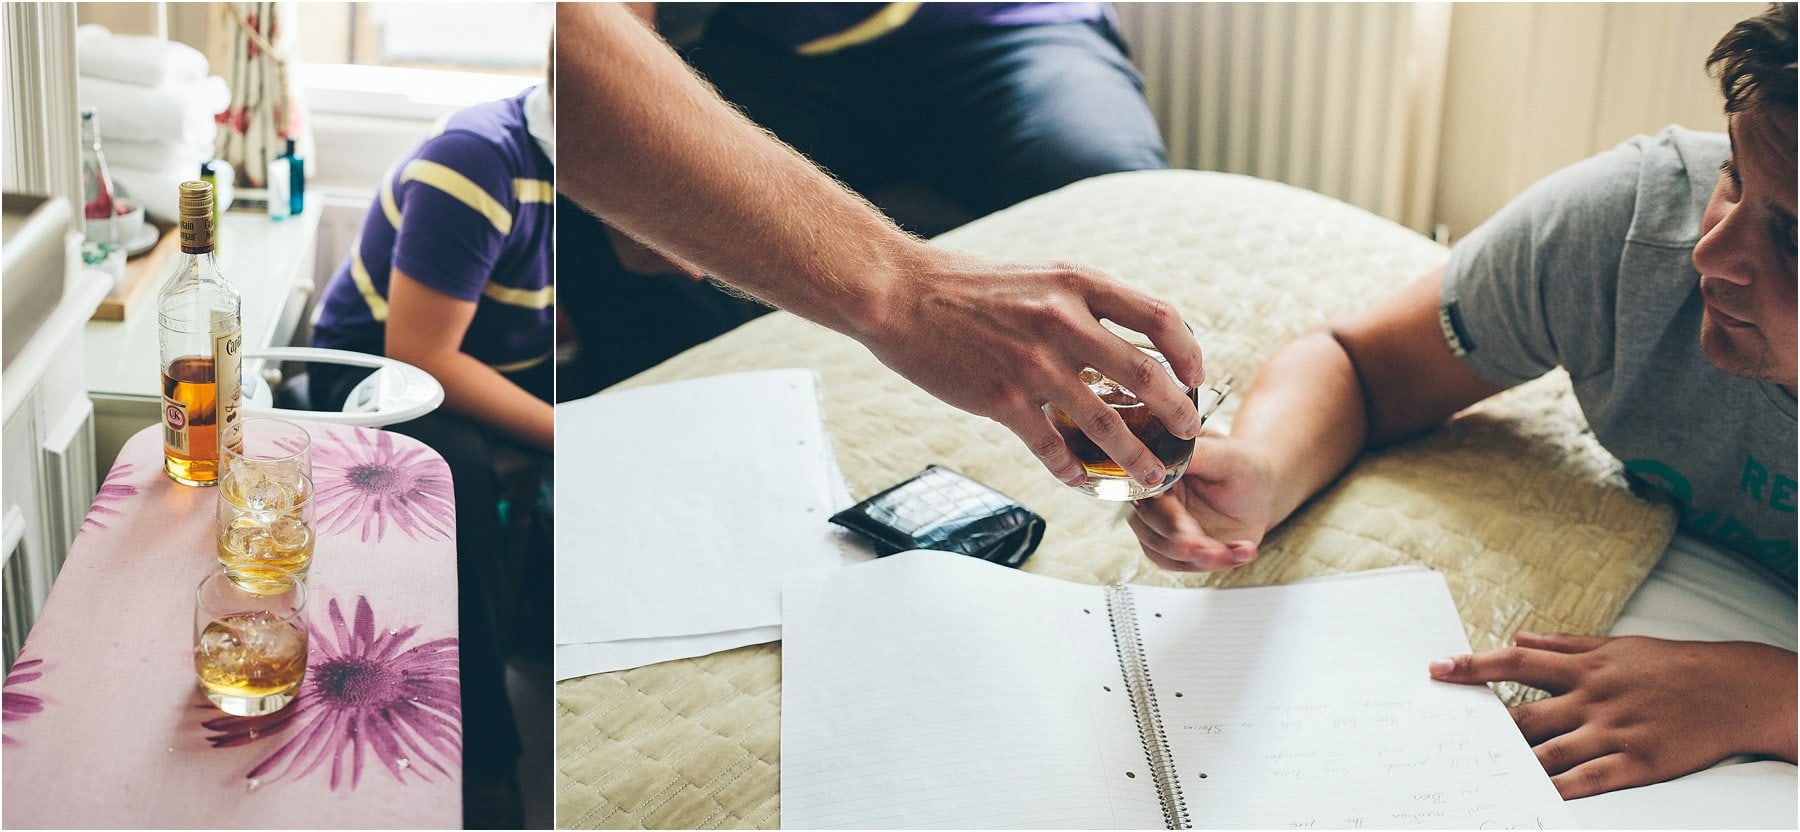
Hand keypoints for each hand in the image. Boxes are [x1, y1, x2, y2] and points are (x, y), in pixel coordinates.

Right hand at [860, 249, 1205, 488]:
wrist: (901, 296)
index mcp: (1078, 285)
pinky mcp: (1004, 401)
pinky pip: (1052, 448)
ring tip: (1152, 476)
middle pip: (1147, 376)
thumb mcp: (1038, 277)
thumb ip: (1081, 304)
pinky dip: (1073, 471)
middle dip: (1178, 412)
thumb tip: (1121, 339)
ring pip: (1107, 424)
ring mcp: (1035, 365)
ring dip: (1137, 457)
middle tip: (1189, 433)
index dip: (1189, 351)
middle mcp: (1064, 323)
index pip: (1160, 317)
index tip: (1197, 375)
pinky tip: (1081, 482)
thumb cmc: (966, 286)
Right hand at [1126, 432, 1279, 570]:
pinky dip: (1214, 564)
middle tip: (1208, 548)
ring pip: (1165, 555)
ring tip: (1229, 553)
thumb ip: (1196, 456)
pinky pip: (1186, 565)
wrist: (1261, 490)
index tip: (1187, 531)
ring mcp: (1166, 528)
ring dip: (1198, 560)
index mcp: (1159, 474)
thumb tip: (1166, 461)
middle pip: (1151, 532)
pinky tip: (1240, 552)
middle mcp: (1155, 502)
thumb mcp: (1225, 454)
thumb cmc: (1243, 465)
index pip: (1148, 500)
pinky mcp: (1180, 549)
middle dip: (1181, 546)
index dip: (1166, 519)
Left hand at [1429, 632, 1798, 798]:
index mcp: (1584, 667)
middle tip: (1446, 736)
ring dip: (1513, 763)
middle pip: (1523, 714)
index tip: (1437, 669)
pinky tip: (1534, 796)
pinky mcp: (1638, 762)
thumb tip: (1519, 636)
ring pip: (1550, 751)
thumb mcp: (1617, 645)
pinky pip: (1590, 779)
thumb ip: (1563, 643)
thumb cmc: (1672, 665)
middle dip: (1483, 726)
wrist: (1735, 689)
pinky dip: (1559, 789)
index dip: (1472, 666)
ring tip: (1477, 772)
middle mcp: (1593, 697)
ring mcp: (1614, 731)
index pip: (1514, 662)